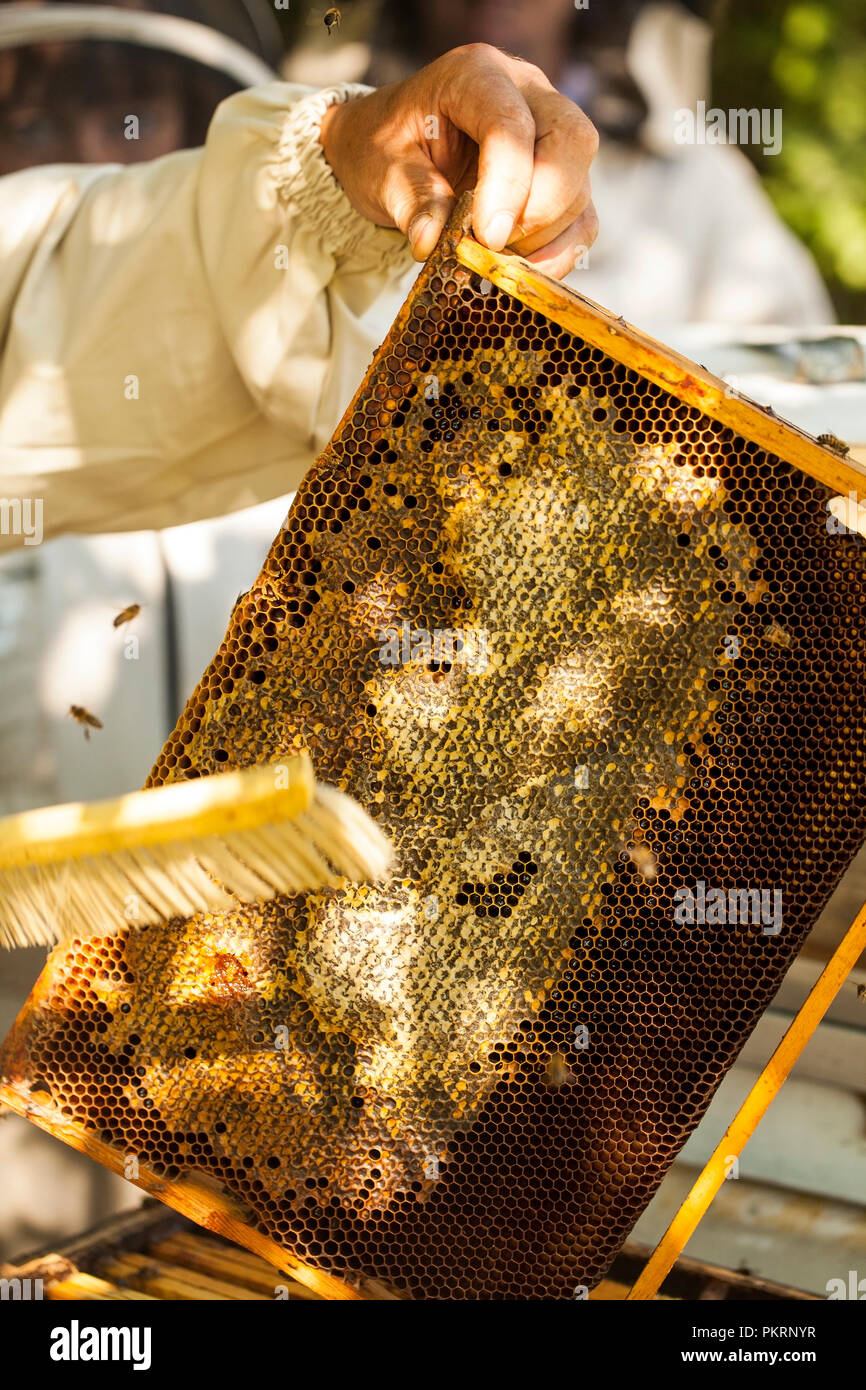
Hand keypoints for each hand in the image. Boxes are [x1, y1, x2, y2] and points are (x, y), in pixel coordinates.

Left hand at [319, 43, 598, 278]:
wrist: (388, 149)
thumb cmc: (383, 147)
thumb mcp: (383, 169)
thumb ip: (411, 201)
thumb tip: (432, 243)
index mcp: (476, 75)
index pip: (512, 124)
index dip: (508, 185)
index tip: (486, 237)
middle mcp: (527, 93)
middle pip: (572, 142)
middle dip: (541, 207)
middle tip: (492, 243)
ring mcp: (550, 134)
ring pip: (581, 186)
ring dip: (544, 236)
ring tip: (492, 257)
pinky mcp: (560, 178)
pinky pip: (583, 220)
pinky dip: (559, 253)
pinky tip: (519, 270)